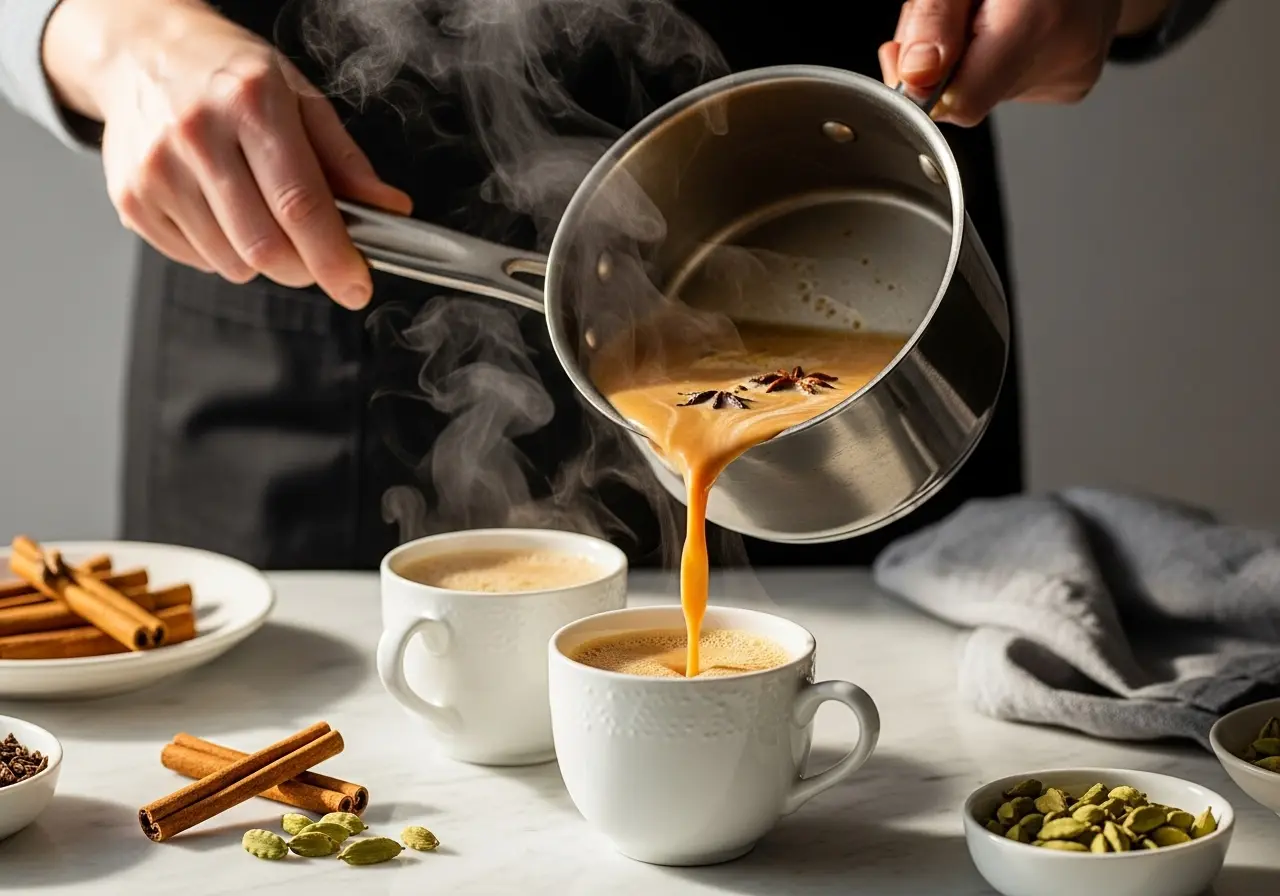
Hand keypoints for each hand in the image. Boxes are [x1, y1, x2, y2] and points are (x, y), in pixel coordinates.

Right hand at [43, 0, 410, 308]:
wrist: (143, 54)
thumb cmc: (230, 77)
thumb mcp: (300, 98)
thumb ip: (345, 161)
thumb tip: (389, 209)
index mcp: (251, 104)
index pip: (300, 204)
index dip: (334, 258)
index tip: (356, 286)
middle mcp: (197, 135)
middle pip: (265, 248)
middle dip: (304, 269)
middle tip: (316, 255)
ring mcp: (156, 170)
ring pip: (232, 264)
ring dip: (262, 259)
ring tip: (257, 211)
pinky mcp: (131, 200)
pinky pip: (197, 261)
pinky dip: (222, 253)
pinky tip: (219, 208)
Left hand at [878, 0, 1172, 126]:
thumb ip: (934, 21)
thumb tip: (914, 78)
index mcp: (1035, 22)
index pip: (960, 103)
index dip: (924, 86)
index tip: (910, 55)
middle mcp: (1063, 55)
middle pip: (969, 98)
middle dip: (947, 63)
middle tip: (960, 14)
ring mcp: (1073, 73)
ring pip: (987, 91)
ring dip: (972, 60)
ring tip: (995, 12)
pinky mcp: (1075, 81)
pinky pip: (1012, 85)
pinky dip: (999, 61)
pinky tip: (1016, 26)